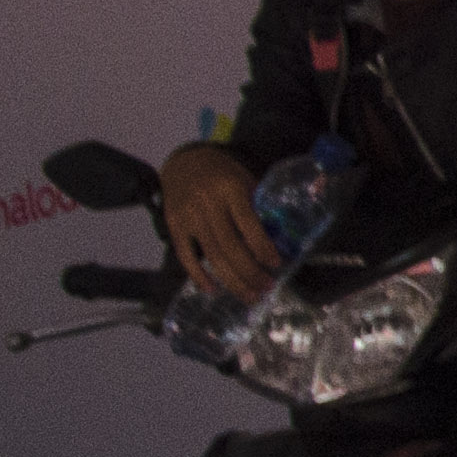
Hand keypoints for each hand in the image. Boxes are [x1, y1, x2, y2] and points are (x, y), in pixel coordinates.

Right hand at [159, 142, 275, 298]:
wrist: (184, 162)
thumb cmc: (224, 174)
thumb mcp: (245, 180)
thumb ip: (259, 205)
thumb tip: (283, 239)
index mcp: (230, 190)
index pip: (248, 224)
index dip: (263, 247)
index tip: (277, 265)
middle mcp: (207, 204)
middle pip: (229, 246)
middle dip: (250, 272)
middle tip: (266, 287)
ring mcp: (188, 216)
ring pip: (211, 255)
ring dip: (232, 280)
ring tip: (249, 295)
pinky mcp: (174, 225)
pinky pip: (185, 255)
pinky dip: (198, 275)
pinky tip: (213, 289)